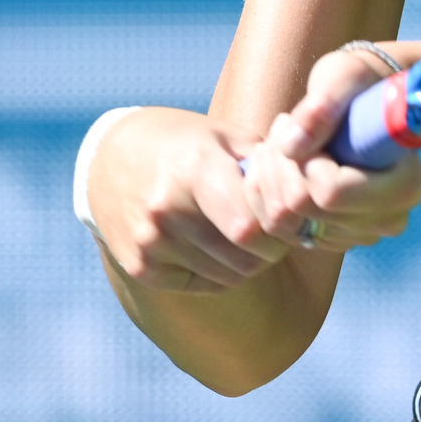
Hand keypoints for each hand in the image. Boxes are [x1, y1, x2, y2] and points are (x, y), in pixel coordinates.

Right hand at [85, 106, 292, 294]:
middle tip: (272, 232)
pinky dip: (218, 271)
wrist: (110, 159)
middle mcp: (166, 208)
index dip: (280, 229)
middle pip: (245, 258)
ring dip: (247, 262)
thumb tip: (310, 193)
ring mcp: (149, 241)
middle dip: (270, 249)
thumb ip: (269, 163)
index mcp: (195, 168)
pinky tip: (212, 243)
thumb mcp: (225, 136)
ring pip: (228, 276)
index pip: (250, 229)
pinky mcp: (140, 266)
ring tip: (244, 234)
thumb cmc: (185, 144)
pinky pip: (202, 285)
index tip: (286, 218)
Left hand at [241, 46, 420, 253]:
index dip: (305, 162)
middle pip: (304, 212)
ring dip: (268, 178)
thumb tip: (291, 146)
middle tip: (283, 125)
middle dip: (280, 165)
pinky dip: (265, 195)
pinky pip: (278, 231)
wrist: (363, 100)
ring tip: (278, 140)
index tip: (304, 128)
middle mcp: (386, 220)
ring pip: (285, 225)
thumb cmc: (359, 83)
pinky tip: (276, 162)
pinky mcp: (331, 237)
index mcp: (404, 186)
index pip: (331, 193)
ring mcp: (358, 234)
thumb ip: (321, 106)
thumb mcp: (343, 78)